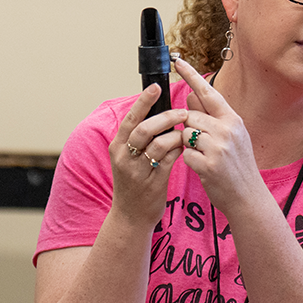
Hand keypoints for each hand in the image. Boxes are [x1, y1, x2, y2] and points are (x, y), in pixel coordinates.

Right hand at [108, 84, 186, 226]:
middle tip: (182, 111)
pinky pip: (168, 160)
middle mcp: (124, 157)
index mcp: (117, 147)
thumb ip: (139, 138)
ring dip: (175, 133)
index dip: (143, 101)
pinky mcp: (153, 183)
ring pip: (158, 144)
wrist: (130, 216)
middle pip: (144, 129)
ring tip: (185, 129)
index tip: (156, 87)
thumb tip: (158, 111)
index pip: (130, 118)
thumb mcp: (128, 158)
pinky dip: (178, 149)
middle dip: (165, 116)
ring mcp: (138, 171)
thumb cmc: (133, 183)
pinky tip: (185, 145)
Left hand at [174, 58, 263, 213]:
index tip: (177, 60)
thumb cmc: (237, 166)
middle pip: (190, 116)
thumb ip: (210, 115)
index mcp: (233, 120)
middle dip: (188, 129)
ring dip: (188, 145)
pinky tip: (203, 168)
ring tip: (204, 156)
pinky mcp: (208, 164)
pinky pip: (185, 153)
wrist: (248, 197)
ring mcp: (218, 147)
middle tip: (202, 145)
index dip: (191, 75)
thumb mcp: (230, 137)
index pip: (208, 92)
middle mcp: (227, 130)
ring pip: (185, 133)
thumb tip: (191, 94)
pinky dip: (190, 161)